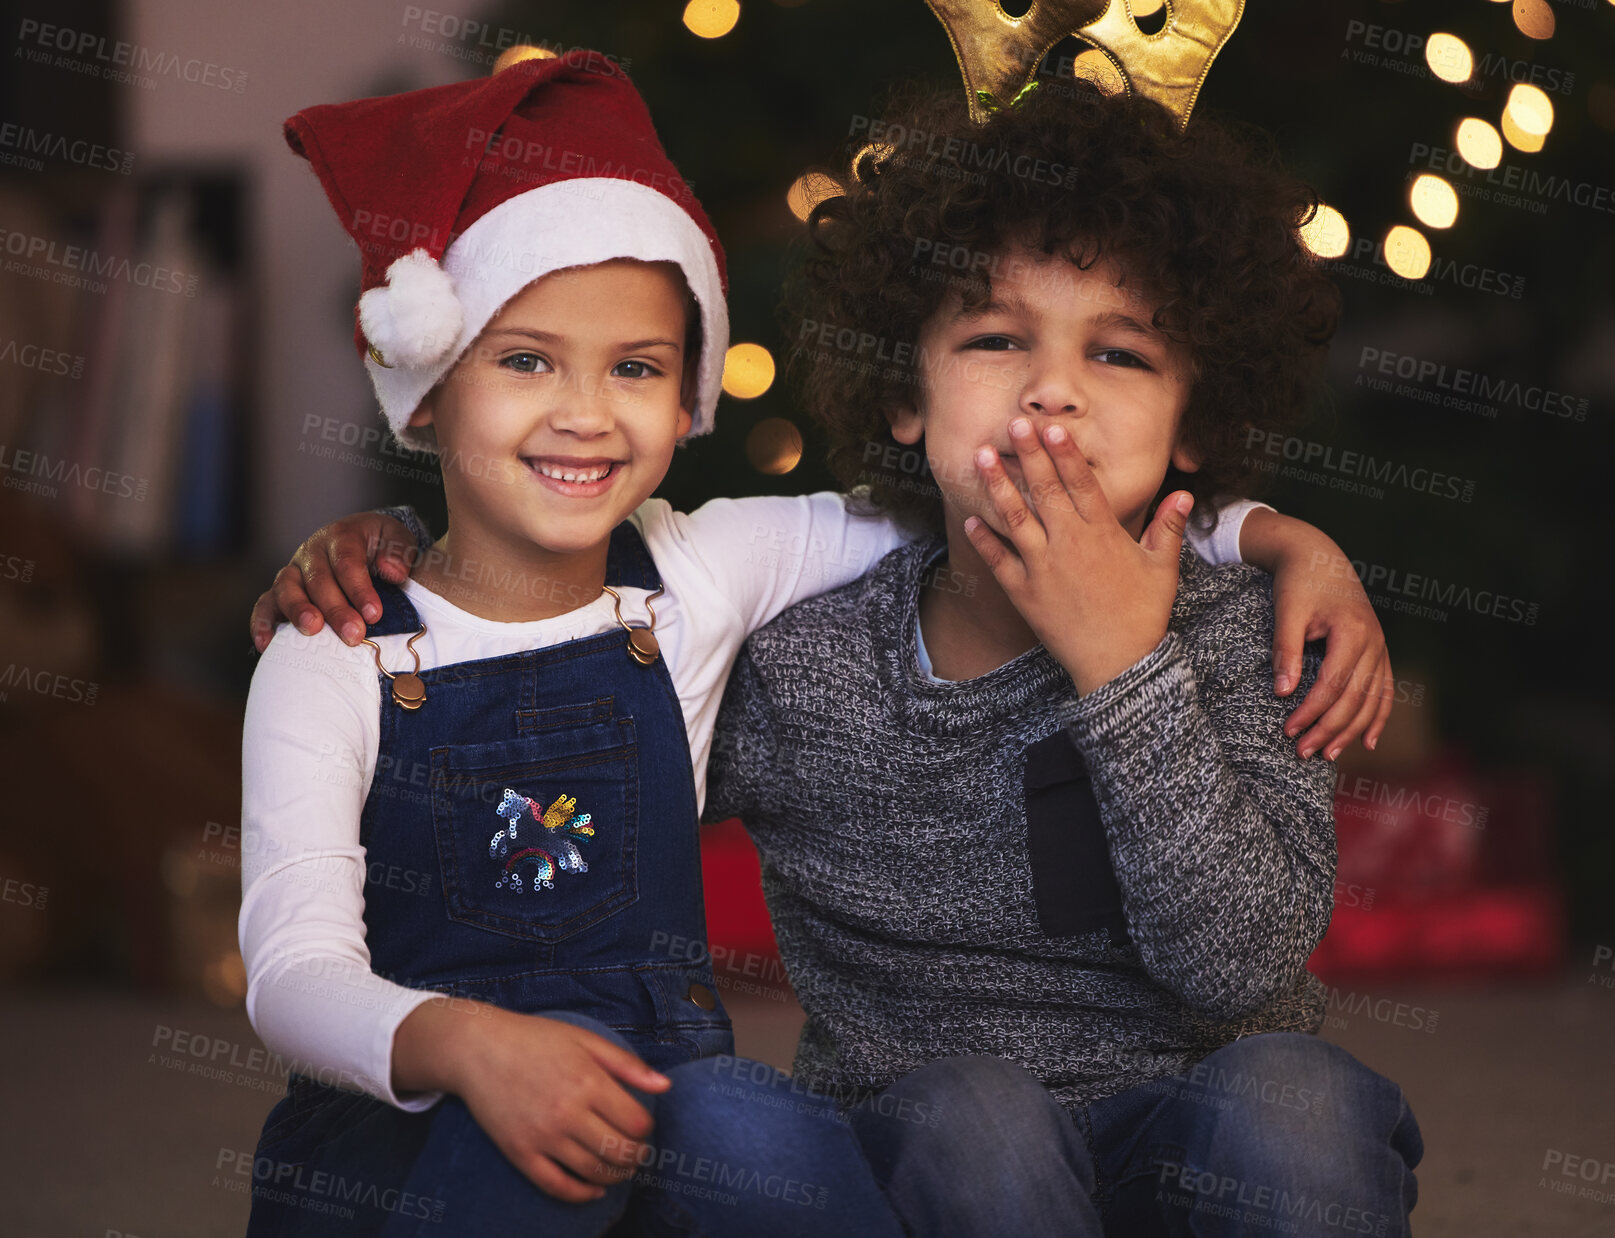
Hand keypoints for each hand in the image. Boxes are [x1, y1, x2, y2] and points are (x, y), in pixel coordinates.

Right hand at [249, 512, 417, 651]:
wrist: (363, 542)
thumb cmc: (383, 546)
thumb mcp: (398, 540)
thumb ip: (399, 552)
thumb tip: (393, 572)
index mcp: (341, 536)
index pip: (347, 561)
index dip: (359, 588)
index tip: (374, 614)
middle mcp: (312, 552)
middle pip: (318, 579)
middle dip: (335, 609)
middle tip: (354, 634)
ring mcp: (293, 572)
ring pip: (286, 588)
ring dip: (298, 611)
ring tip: (312, 630)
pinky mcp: (280, 592)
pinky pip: (265, 605)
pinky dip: (263, 624)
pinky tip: (267, 644)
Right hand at [406, 1002, 670, 1202]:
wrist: (479, 1049)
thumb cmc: (536, 1040)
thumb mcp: (585, 1040)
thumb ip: (628, 1064)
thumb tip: (665, 1086)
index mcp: (588, 1081)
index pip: (635, 1123)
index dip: (646, 1129)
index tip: (641, 1125)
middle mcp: (568, 1112)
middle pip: (619, 1151)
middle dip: (636, 1156)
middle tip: (638, 1152)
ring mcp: (543, 1136)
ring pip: (593, 1171)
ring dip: (615, 1175)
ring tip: (621, 1168)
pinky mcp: (520, 1153)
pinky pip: (557, 1186)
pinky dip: (581, 1194)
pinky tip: (594, 1190)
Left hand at [963, 417, 1191, 695]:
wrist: (1118, 664)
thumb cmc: (1143, 615)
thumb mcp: (1162, 569)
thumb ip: (1168, 528)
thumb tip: (1183, 494)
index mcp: (1103, 534)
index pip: (1081, 484)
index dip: (1065, 454)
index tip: (1052, 427)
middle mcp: (1069, 544)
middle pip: (1045, 491)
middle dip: (1029, 454)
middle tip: (1014, 422)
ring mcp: (1043, 568)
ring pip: (1016, 518)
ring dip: (997, 486)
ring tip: (982, 456)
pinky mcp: (1024, 593)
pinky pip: (999, 561)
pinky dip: (984, 540)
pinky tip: (970, 519)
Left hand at [1271, 540, 1393, 760]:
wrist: (1318, 556)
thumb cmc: (1298, 582)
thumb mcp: (1287, 611)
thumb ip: (1286, 650)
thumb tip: (1283, 692)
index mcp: (1353, 631)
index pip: (1333, 684)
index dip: (1312, 711)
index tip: (1289, 731)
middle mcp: (1374, 641)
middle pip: (1355, 698)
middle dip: (1330, 729)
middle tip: (1303, 753)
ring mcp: (1380, 647)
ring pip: (1372, 699)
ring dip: (1352, 730)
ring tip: (1328, 755)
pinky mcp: (1378, 650)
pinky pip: (1384, 689)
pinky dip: (1378, 716)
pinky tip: (1368, 742)